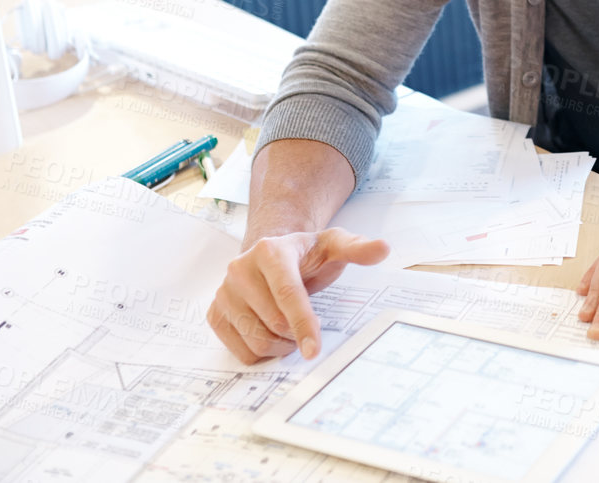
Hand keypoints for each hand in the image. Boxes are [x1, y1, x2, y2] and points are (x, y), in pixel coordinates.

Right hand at [207, 228, 389, 362]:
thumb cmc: (306, 256)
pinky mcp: (215, 313)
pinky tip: (270, 334)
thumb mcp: (333, 246)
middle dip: (296, 334)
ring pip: (256, 340)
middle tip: (308, 328)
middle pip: (273, 322)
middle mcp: (240, 268)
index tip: (315, 349)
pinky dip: (261, 352)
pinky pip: (240, 350)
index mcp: (270, 251)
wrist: (271, 257)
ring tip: (290, 331)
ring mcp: (224, 292)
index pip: (288, 294)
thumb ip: (357, 248)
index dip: (303, 324)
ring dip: (280, 346)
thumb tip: (383, 248)